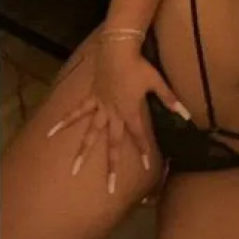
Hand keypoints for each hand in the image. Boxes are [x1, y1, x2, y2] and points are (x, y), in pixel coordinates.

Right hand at [47, 36, 189, 193]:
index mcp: (130, 112)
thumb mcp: (158, 83)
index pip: (138, 136)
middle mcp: (113, 114)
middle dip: (111, 166)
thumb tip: (186, 114)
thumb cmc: (139, 66)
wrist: (118, 50)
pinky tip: (51, 132)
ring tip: (73, 169)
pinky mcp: (91, 98)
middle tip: (108, 188)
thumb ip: (170, 100)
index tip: (146, 168)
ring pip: (90, 134)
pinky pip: (76, 112)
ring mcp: (99, 107)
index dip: (143, 151)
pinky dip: (64, 121)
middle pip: (112, 144)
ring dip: (82, 152)